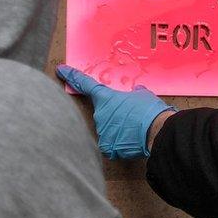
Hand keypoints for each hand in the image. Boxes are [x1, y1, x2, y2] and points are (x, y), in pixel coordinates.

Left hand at [56, 65, 175, 159]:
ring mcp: (102, 132)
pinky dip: (120, 143)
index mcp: (106, 98)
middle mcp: (100, 115)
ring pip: (107, 129)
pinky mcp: (106, 147)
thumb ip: (135, 92)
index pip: (85, 84)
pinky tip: (132, 141)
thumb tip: (136, 91)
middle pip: (102, 113)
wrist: (157, 132)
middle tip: (131, 118)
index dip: (72, 76)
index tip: (61, 70)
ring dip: (118, 129)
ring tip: (135, 130)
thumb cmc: (150, 111)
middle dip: (114, 115)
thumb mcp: (144, 94)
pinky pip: (111, 144)